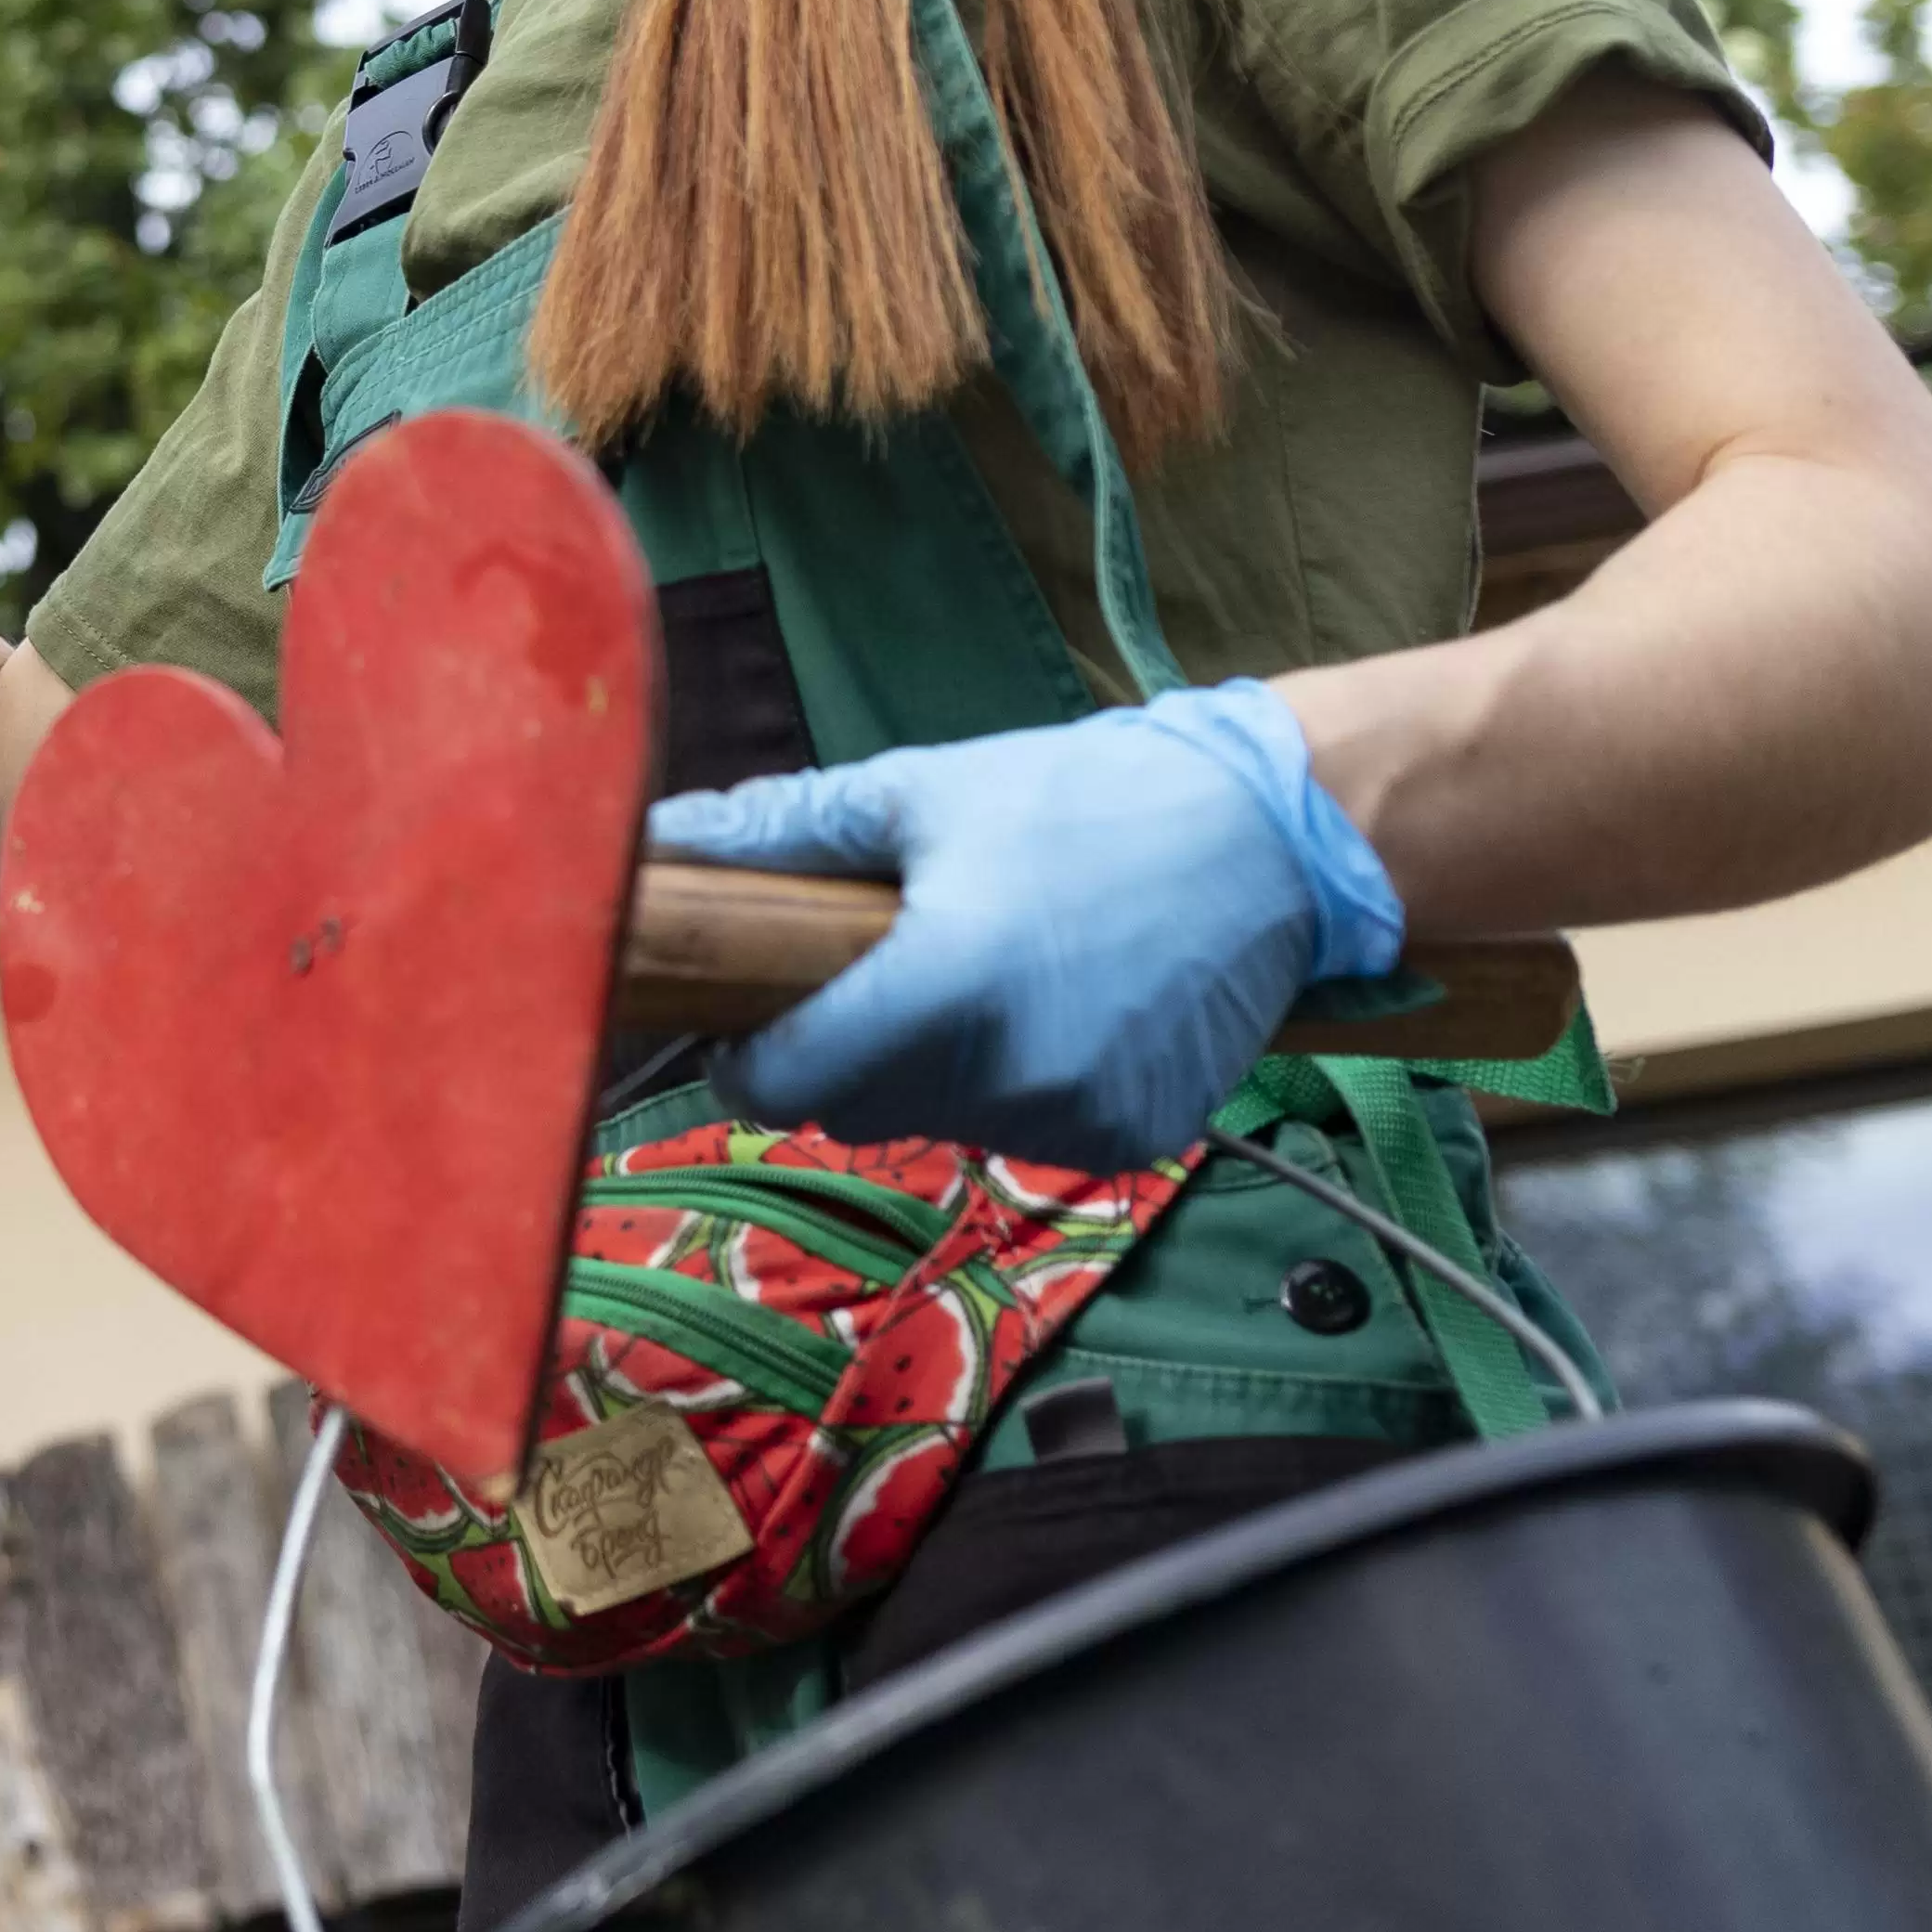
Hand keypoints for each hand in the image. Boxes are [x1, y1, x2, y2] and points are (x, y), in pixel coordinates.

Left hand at [652, 679, 1405, 1167]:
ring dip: (923, 1072)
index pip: (784, 1080)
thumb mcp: (922, 794)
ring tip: (969, 977)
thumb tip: (659, 839)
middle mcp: (1009, 1072)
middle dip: (833, 1054)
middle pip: (854, 1106)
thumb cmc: (1084, 799)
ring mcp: (1077, 1117)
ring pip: (937, 1123)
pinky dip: (1010, 1087)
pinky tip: (1046, 1011)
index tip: (740, 1019)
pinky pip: (1024, 1132)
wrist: (1272, 837)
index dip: (744, 1056)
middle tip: (859, 978)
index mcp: (942, 985)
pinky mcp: (1132, 1138)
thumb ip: (783, 831)